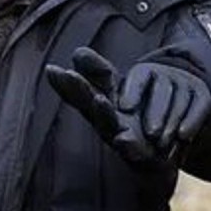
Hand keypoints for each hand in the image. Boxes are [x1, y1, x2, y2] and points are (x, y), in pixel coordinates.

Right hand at [46, 47, 210, 163]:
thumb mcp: (116, 93)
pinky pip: (133, 151)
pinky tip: (122, 139)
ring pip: (108, 125)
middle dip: (78, 90)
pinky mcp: (139, 156)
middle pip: (89, 105)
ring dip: (103, 113)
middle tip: (67, 74)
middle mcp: (105, 123)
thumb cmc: (133, 123)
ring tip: (99, 99)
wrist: (160, 158)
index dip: (66, 82)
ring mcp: (120, 140)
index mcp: (99, 107)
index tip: (50, 68)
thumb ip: (99, 73)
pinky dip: (127, 146)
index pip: (80, 91)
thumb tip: (77, 51)